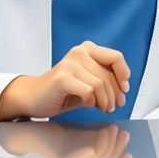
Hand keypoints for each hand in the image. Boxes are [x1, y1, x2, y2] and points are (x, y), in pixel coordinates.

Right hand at [0, 40, 130, 120]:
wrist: (34, 98)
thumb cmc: (63, 91)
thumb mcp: (88, 80)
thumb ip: (105, 78)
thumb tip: (124, 88)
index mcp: (87, 48)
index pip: (116, 57)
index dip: (123, 75)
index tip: (125, 90)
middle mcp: (79, 52)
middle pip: (109, 75)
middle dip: (115, 94)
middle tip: (113, 106)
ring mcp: (69, 64)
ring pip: (100, 84)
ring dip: (105, 101)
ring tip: (103, 108)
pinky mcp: (62, 78)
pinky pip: (88, 92)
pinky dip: (91, 101)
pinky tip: (87, 105)